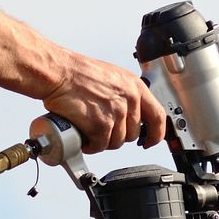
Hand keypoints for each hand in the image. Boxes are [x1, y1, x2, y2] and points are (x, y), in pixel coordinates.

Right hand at [43, 52, 167, 152]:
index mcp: (135, 87)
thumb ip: (125, 94)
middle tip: (103, 131)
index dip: (156, 134)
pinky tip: (84, 137)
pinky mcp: (101, 125)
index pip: (158, 117)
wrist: (60, 73)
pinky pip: (100, 145)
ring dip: (103, 141)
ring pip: (116, 142)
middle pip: (133, 134)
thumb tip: (128, 113)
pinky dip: (91, 145)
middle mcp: (129, 100)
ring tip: (90, 131)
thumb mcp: (113, 77)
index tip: (149, 141)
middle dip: (118, 136)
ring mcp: (116, 113)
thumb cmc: (79, 73)